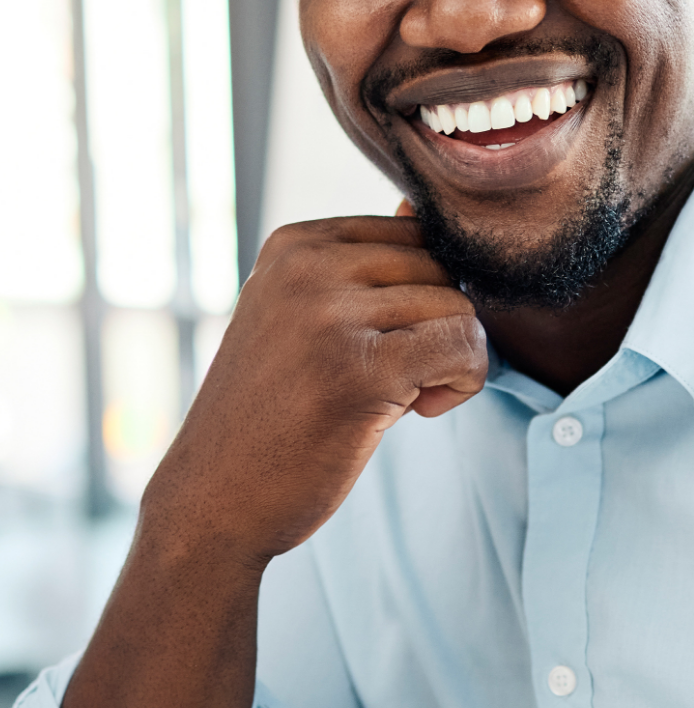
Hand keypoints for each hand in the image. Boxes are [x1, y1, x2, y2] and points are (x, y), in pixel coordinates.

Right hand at [142, 210, 486, 565]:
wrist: (215, 499)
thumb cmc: (272, 414)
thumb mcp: (304, 319)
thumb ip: (363, 269)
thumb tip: (419, 208)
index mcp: (294, 244)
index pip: (413, 234)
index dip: (424, 293)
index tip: (391, 345)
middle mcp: (308, 266)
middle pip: (440, 267)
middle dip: (441, 326)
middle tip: (405, 380)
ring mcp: (330, 314)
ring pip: (458, 307)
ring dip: (454, 360)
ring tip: (403, 399)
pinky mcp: (361, 369)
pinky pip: (464, 346)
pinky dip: (464, 382)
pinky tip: (419, 411)